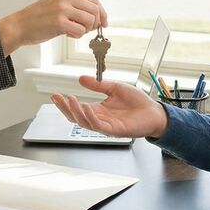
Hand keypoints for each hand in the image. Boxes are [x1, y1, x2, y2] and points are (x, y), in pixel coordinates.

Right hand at [0, 0, 107, 55]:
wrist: (18, 26)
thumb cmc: (38, 19)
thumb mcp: (57, 5)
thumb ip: (75, 7)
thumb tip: (97, 18)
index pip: (94, 0)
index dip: (102, 13)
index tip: (104, 23)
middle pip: (95, 10)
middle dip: (95, 23)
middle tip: (87, 30)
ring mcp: (62, 8)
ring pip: (90, 20)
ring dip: (86, 30)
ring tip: (73, 31)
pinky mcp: (59, 22)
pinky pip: (80, 31)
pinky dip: (77, 35)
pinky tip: (67, 34)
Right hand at [50, 75, 168, 138]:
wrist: (154, 112)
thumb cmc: (137, 102)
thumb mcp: (115, 88)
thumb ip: (98, 85)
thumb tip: (81, 78)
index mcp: (98, 110)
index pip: (77, 108)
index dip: (65, 103)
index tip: (55, 95)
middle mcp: (100, 119)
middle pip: (76, 117)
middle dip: (65, 108)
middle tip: (57, 98)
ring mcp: (106, 126)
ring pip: (85, 122)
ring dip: (76, 112)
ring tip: (70, 100)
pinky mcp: (115, 130)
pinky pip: (99, 126)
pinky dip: (91, 117)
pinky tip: (87, 107)